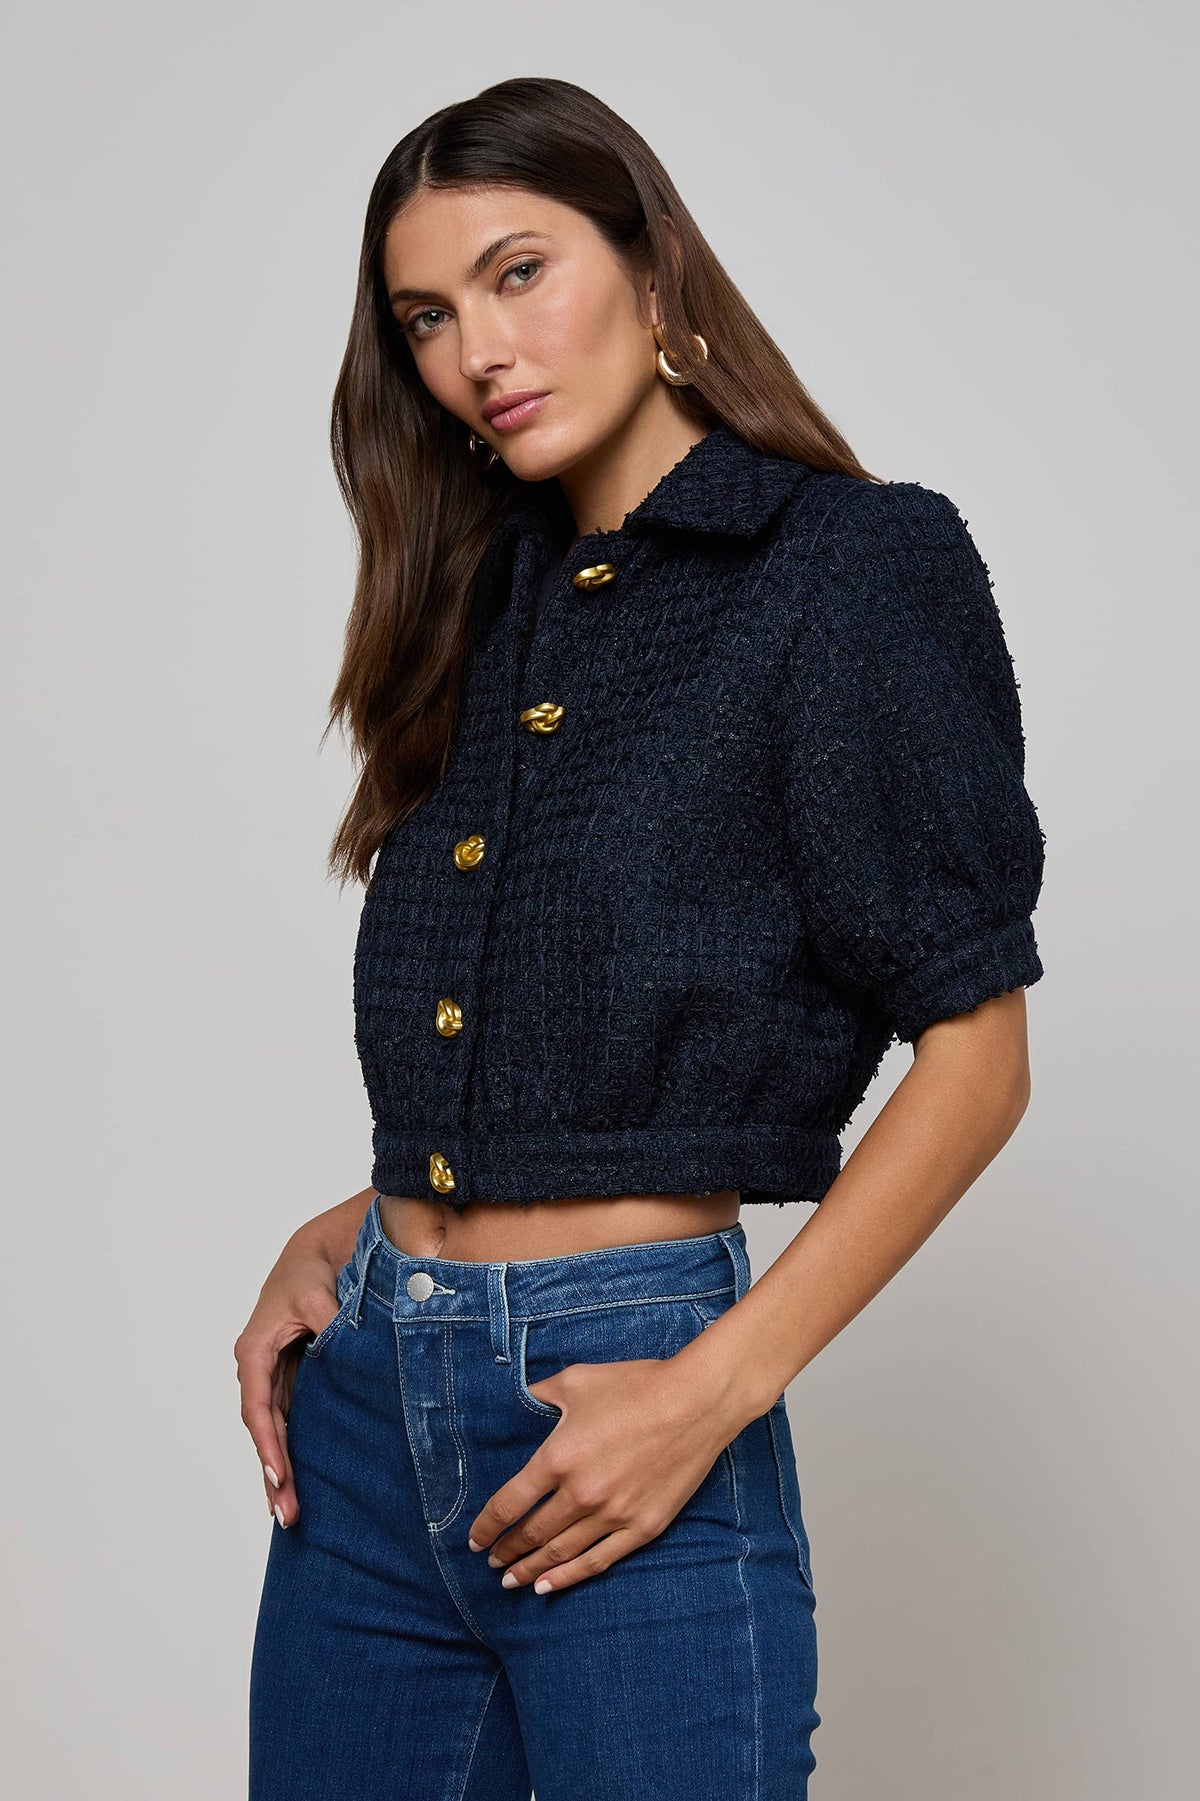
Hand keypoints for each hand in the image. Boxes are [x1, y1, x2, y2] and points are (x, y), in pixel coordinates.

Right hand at [233, 1231, 344, 1527]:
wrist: (315, 1253)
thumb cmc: (311, 1272)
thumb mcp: (318, 1294)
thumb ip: (328, 1323)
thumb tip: (344, 1350)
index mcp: (255, 1350)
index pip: (258, 1406)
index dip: (268, 1444)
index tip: (278, 1476)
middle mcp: (257, 1368)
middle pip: (263, 1430)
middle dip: (272, 1473)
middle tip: (286, 1515)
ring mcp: (273, 1377)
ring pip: (274, 1432)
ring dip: (279, 1471)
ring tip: (288, 1515)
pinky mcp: (292, 1379)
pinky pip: (289, 1422)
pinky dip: (291, 1451)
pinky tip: (294, 1484)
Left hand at [466, 1352, 740, 1594]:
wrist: (697, 1401)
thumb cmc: (637, 1385)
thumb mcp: (578, 1380)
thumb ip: (541, 1394)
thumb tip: (520, 1398)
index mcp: (559, 1457)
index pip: (509, 1503)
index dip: (487, 1526)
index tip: (475, 1540)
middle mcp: (581, 1493)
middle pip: (532, 1534)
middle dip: (507, 1551)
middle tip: (492, 1563)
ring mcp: (613, 1515)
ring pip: (561, 1553)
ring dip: (532, 1569)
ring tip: (512, 1580)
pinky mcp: (643, 1527)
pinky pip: (598, 1561)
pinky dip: (569, 1577)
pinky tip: (549, 1586)